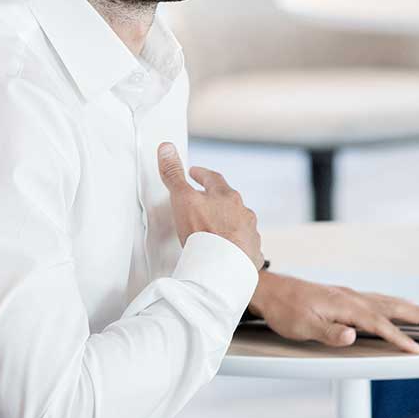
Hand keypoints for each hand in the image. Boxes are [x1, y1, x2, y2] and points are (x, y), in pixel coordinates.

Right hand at [157, 143, 263, 269]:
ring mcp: (249, 233)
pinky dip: (236, 245)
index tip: (194, 173)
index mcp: (226, 196)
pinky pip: (244, 245)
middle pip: (228, 201)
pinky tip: (228, 251)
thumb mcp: (183, 199)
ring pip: (239, 223)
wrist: (223, 269)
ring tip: (216, 229)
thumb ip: (174, 174)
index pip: (213, 178)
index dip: (202, 175)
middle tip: (204, 200)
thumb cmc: (204, 234)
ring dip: (228, 223)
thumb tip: (167, 149)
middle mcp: (242, 212)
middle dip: (216, 200)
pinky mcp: (251, 254)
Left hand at [247, 271, 418, 353]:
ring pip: (387, 301)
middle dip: (418, 315)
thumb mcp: (302, 327)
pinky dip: (394, 303)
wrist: (269, 290)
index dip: (398, 337)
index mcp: (345, 305)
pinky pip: (377, 298)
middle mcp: (351, 297)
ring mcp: (349, 295)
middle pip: (392, 307)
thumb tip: (352, 336)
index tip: (416, 349)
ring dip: (410, 307)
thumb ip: (329, 332)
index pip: (378, 324)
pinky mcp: (344, 296)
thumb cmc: (285, 310)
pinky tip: (396, 306)